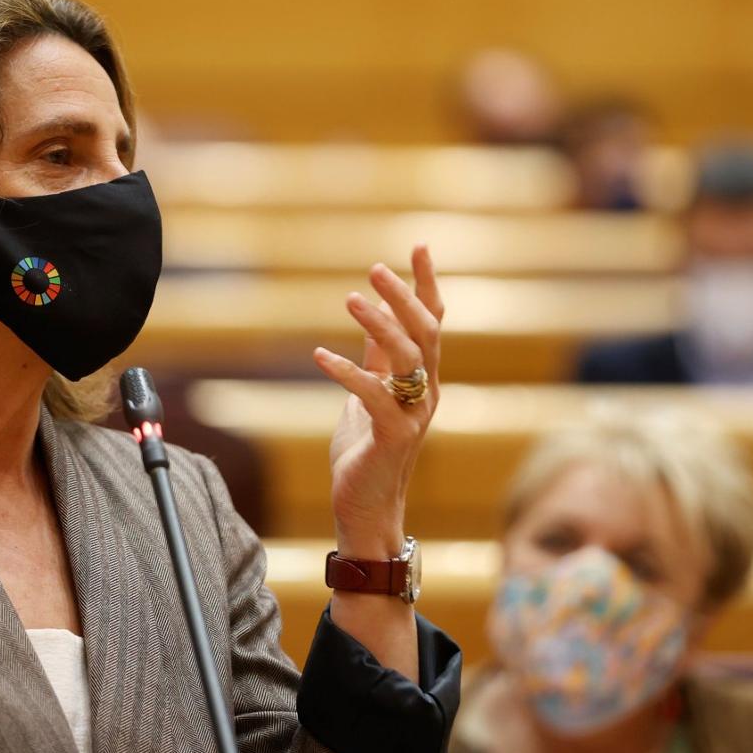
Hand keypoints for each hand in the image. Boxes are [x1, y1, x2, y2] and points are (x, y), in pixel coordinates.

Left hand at [313, 244, 442, 558]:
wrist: (367, 506)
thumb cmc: (368, 449)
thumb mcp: (370, 393)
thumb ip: (376, 359)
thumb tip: (372, 317)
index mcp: (423, 378)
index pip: (433, 321)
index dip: (426, 284)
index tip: (419, 246)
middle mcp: (426, 391)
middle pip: (426, 333)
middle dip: (404, 297)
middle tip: (377, 269)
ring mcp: (414, 414)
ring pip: (408, 358)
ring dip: (380, 326)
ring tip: (350, 299)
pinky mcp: (394, 436)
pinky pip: (375, 396)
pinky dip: (348, 372)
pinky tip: (320, 354)